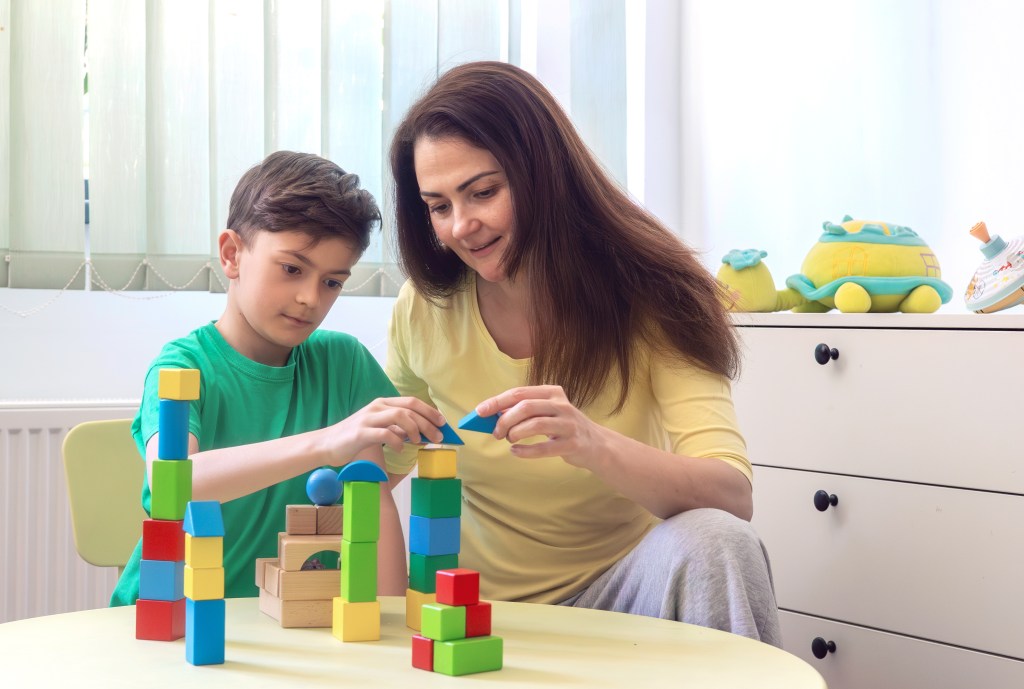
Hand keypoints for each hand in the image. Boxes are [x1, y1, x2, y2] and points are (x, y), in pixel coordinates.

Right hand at [324, 397, 446, 458]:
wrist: (326, 444)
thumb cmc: (355, 438)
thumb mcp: (379, 428)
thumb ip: (397, 428)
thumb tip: (421, 433)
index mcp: (383, 403)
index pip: (412, 402)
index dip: (430, 411)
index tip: (442, 423)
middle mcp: (377, 407)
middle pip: (410, 408)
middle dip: (428, 422)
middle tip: (438, 437)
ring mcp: (368, 418)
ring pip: (400, 416)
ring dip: (415, 429)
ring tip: (419, 442)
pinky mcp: (361, 433)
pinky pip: (385, 433)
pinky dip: (397, 442)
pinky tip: (401, 450)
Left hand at [476, 385, 607, 467]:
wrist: (595, 444)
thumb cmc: (562, 427)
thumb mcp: (546, 412)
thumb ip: (524, 411)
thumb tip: (494, 414)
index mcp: (552, 393)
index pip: (519, 393)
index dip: (497, 402)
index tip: (480, 412)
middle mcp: (561, 405)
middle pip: (526, 407)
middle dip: (505, 420)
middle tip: (497, 433)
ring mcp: (568, 424)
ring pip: (535, 425)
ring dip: (515, 434)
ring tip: (510, 440)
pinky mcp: (572, 443)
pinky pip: (544, 448)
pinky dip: (525, 451)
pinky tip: (516, 452)